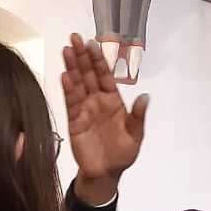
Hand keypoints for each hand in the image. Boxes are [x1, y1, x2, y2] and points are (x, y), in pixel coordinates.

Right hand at [61, 33, 147, 205]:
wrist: (106, 174)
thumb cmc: (122, 154)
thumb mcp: (135, 135)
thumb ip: (138, 116)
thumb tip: (146, 96)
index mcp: (113, 101)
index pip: (105, 76)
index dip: (99, 60)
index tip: (94, 43)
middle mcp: (97, 101)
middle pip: (88, 74)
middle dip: (82, 56)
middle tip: (74, 37)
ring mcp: (84, 109)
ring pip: (77, 84)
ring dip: (72, 67)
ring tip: (66, 49)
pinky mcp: (74, 121)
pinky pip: (71, 102)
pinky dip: (68, 89)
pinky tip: (65, 75)